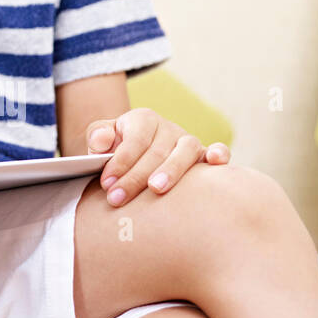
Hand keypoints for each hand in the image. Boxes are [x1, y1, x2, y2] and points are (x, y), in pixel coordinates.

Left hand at [86, 108, 230, 206]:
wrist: (137, 157)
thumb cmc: (117, 150)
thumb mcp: (101, 140)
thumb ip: (97, 136)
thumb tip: (101, 140)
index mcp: (143, 119)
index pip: (133, 140)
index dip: (119, 162)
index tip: (107, 183)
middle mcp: (168, 128)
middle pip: (156, 150)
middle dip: (135, 176)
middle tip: (118, 197)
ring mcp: (188, 141)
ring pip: (186, 150)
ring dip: (172, 170)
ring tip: (156, 188)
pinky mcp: (204, 155)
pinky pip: (218, 151)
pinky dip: (219, 154)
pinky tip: (215, 163)